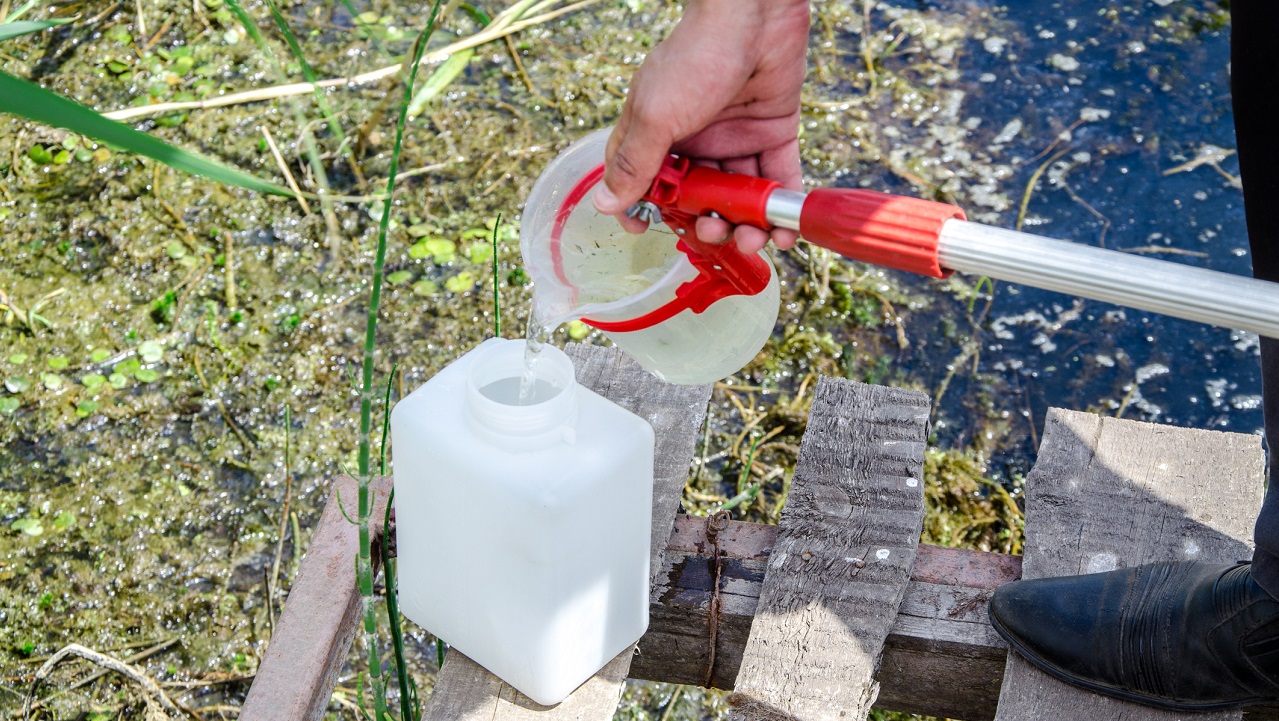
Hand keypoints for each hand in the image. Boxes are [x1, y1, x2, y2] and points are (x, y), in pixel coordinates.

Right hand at [592, 0, 810, 253]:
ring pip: (738, 196)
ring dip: (745, 225)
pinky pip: (777, 180)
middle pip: (697, 198)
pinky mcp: (773, 133)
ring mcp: (736, 138)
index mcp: (659, 133)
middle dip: (706, 224)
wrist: (754, 15)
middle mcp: (697, 140)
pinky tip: (783, 233)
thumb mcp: (655, 115)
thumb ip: (634, 163)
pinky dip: (780, 209)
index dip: (644, 210)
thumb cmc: (696, 56)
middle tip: (714, 232)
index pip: (644, 181)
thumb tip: (605, 204)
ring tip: (752, 237)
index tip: (647, 232)